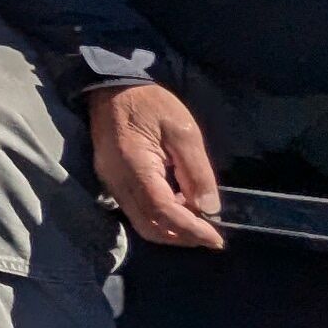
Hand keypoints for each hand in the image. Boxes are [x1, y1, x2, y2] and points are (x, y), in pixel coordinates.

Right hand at [87, 82, 224, 250]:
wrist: (110, 88)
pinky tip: (179, 207)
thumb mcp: (183, 130)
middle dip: (182, 237)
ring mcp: (111, 184)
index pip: (163, 211)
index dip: (191, 229)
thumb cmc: (149, 103)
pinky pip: (136, 212)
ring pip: (141, 223)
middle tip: (211, 236)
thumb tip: (210, 208)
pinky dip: (160, 219)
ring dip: (171, 230)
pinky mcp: (112, 183)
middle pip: (149, 226)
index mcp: (135, 166)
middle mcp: (118, 182)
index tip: (217, 239)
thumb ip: (197, 170)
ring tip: (199, 223)